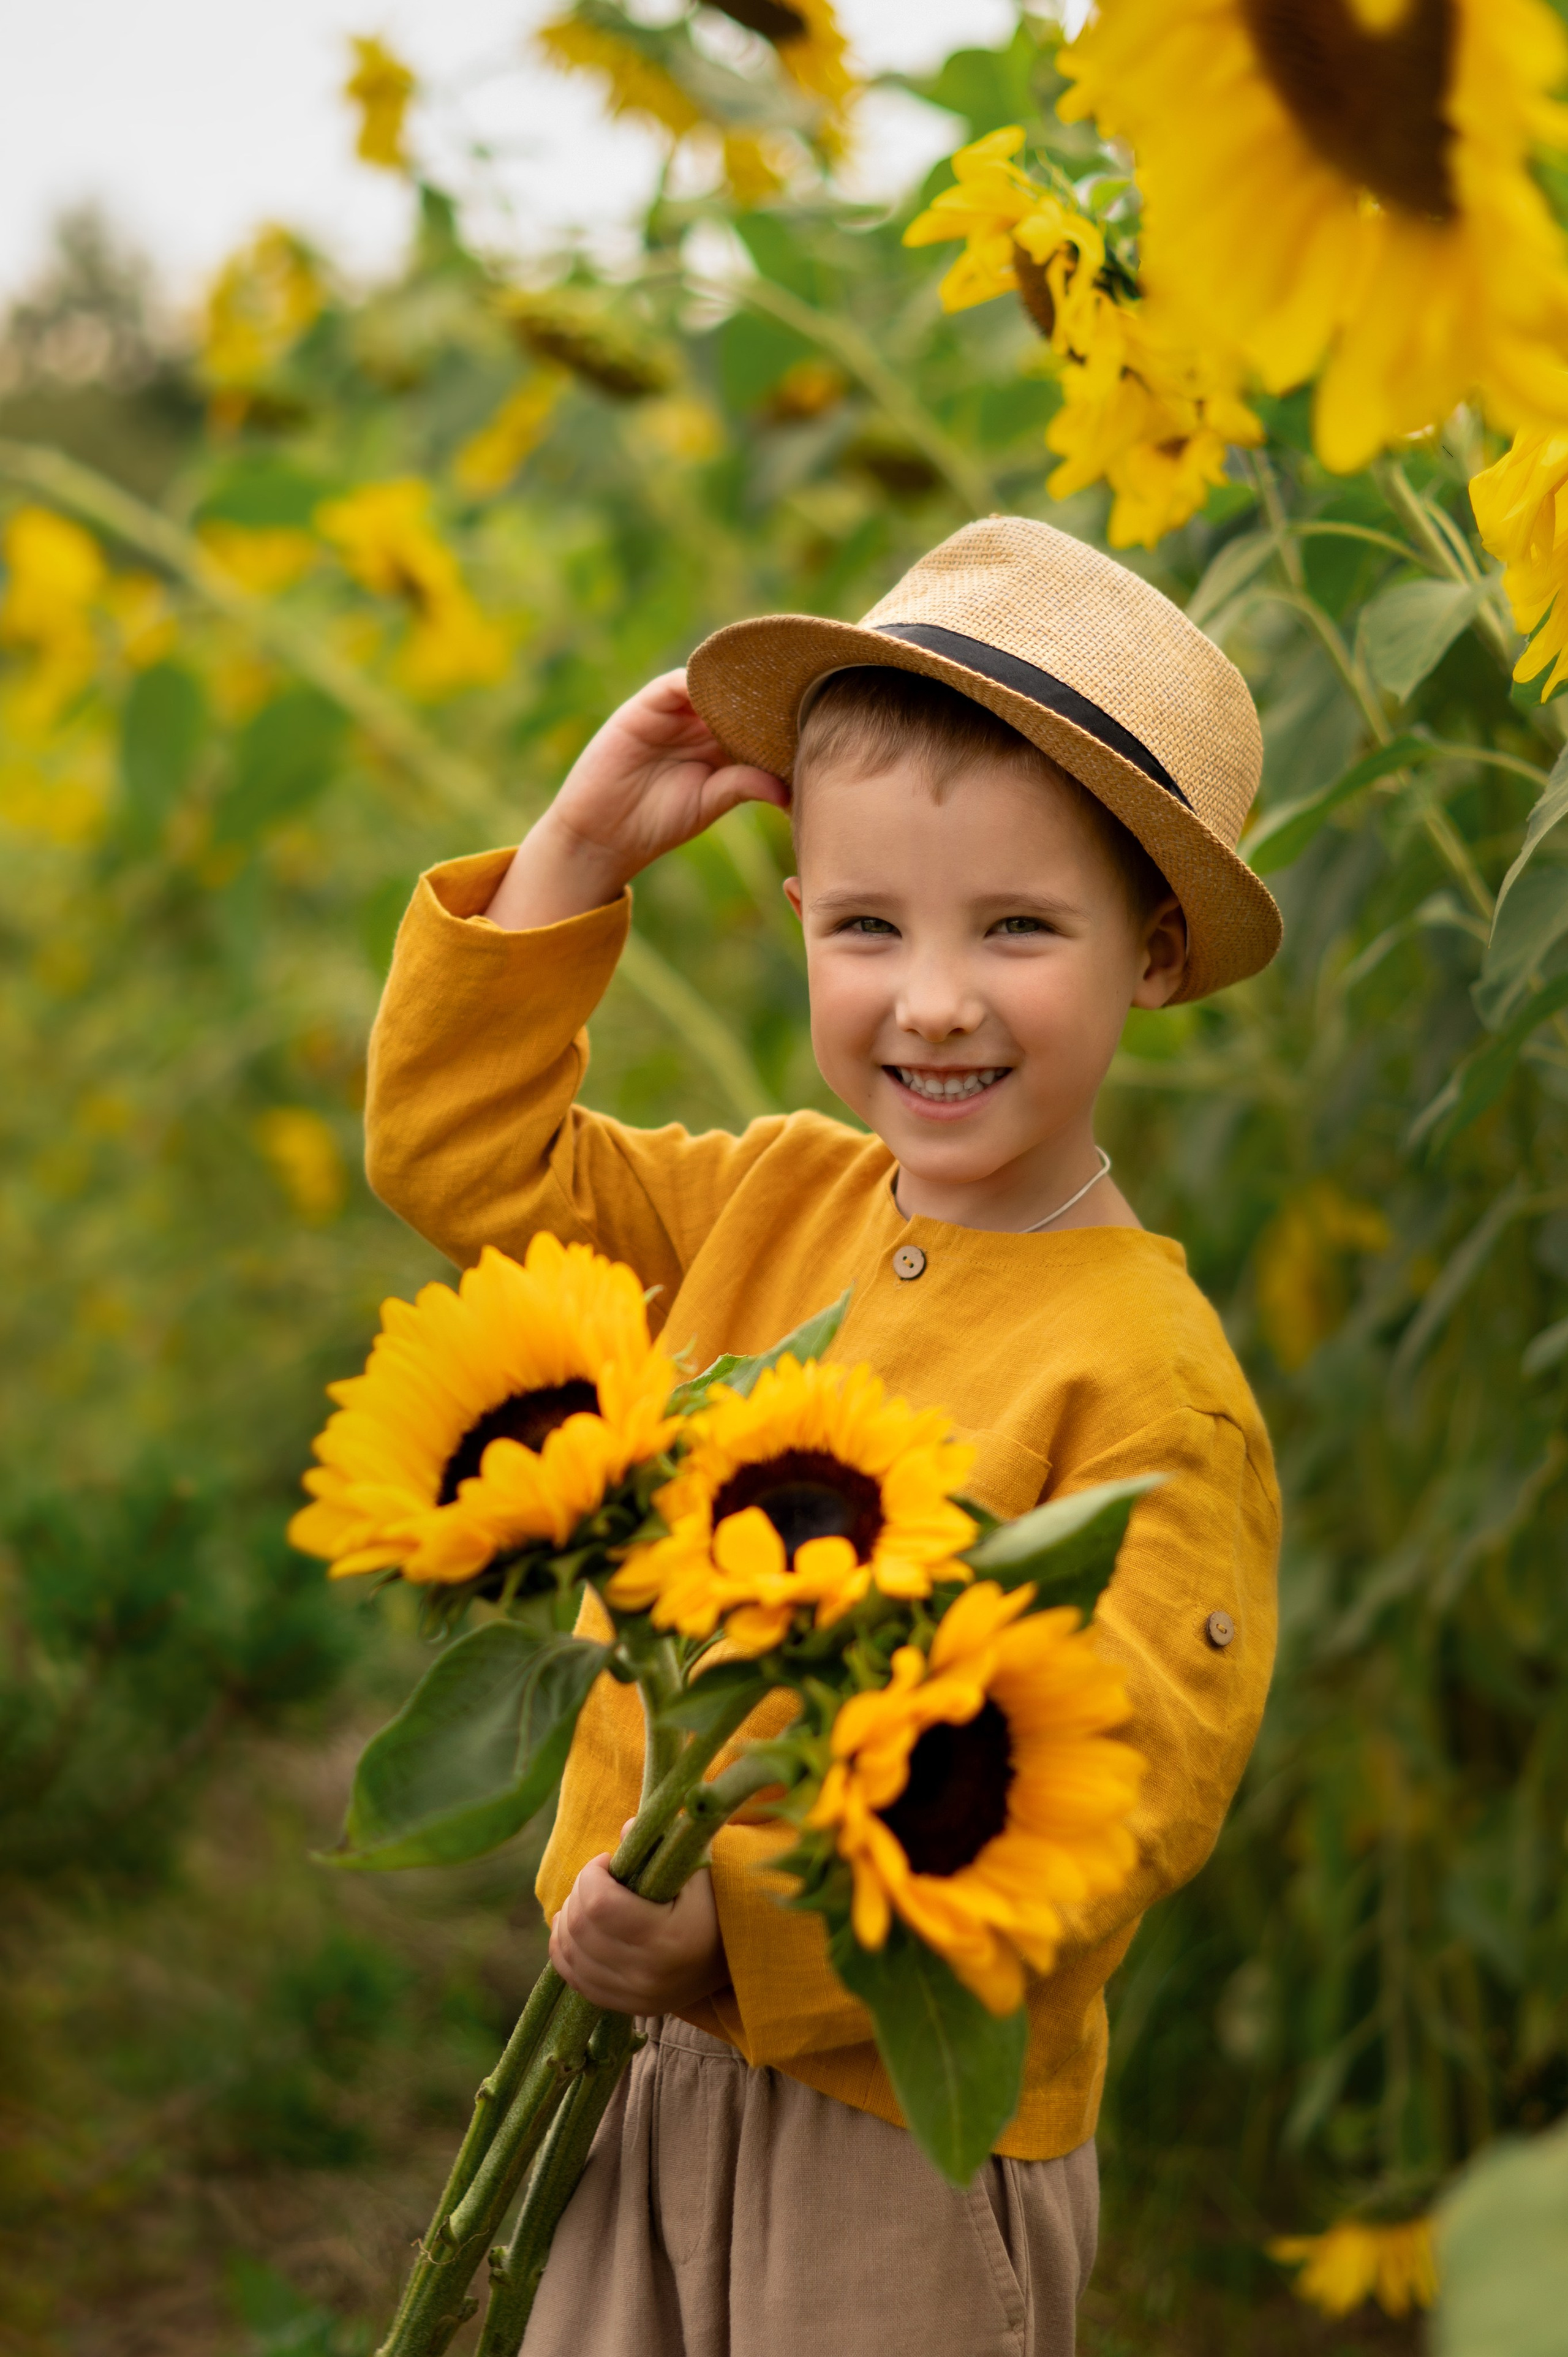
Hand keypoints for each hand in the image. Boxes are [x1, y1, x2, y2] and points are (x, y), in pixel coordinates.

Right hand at [485, 670, 786, 929]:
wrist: (602, 836)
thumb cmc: (656, 823)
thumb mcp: (708, 803)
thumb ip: (743, 785)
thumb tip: (789, 789)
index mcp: (719, 745)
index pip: (757, 721)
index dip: (782, 718)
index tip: (817, 716)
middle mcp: (699, 723)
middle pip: (738, 696)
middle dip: (767, 692)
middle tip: (806, 686)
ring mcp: (673, 712)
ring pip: (712, 684)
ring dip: (738, 682)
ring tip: (772, 681)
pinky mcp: (647, 706)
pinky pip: (676, 683)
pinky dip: (699, 680)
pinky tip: (727, 686)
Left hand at [548, 1843, 728, 2013]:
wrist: (733, 1960)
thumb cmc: (714, 1905)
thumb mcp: (697, 1869)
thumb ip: (663, 1845)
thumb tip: (626, 1829)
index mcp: (668, 1939)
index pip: (599, 1904)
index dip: (593, 1874)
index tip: (609, 1862)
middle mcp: (646, 1975)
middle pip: (580, 1926)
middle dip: (579, 1891)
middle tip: (600, 1879)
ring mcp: (632, 1997)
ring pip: (569, 1952)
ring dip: (569, 1917)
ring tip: (590, 1900)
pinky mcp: (623, 2007)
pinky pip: (572, 1977)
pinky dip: (566, 1947)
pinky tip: (580, 1927)